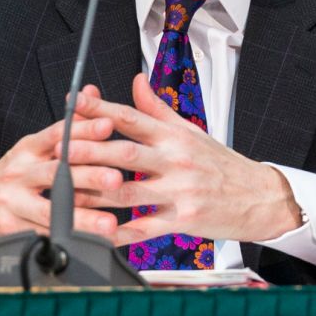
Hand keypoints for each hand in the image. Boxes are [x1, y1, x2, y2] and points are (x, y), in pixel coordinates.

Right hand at [0, 85, 123, 252]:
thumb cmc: (11, 177)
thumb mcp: (32, 149)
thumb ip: (66, 127)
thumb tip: (94, 93)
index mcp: (27, 149)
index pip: (57, 135)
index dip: (83, 129)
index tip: (109, 126)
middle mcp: (18, 173)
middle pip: (55, 172)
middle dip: (88, 176)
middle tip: (117, 179)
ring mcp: (11, 203)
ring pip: (50, 210)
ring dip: (82, 218)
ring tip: (109, 224)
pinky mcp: (8, 229)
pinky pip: (41, 235)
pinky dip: (65, 240)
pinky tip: (87, 244)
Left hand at [66, 73, 302, 244]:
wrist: (259, 196)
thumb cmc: (222, 165)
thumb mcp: (191, 131)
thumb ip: (157, 109)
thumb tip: (135, 82)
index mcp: (175, 136)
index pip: (132, 117)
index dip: (99, 109)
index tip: (73, 103)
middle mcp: (177, 161)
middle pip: (124, 152)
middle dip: (88, 151)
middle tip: (56, 151)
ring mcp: (180, 191)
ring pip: (128, 191)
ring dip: (94, 193)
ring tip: (64, 194)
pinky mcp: (184, 219)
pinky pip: (144, 228)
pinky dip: (118, 233)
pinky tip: (96, 233)